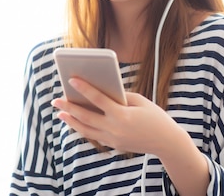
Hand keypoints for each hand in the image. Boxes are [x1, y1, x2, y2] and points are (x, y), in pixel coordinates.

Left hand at [51, 77, 176, 154]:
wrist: (166, 142)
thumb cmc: (154, 116)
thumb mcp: (139, 101)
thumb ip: (119, 96)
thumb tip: (100, 91)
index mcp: (122, 115)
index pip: (98, 99)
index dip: (84, 88)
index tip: (71, 79)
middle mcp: (115, 129)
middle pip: (86, 116)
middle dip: (69, 106)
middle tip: (56, 99)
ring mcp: (113, 139)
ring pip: (86, 129)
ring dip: (71, 120)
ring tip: (60, 112)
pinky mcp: (114, 145)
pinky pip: (94, 135)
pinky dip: (82, 128)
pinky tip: (74, 120)